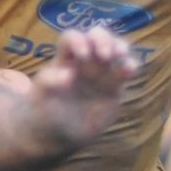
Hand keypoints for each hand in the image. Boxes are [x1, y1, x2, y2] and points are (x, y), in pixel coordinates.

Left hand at [26, 26, 139, 143]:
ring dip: (120, 47)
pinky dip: (130, 67)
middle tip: (104, 54)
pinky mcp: (115, 88)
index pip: (72, 38)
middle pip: (97, 37)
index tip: (82, 56)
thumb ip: (49, 82)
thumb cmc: (44, 110)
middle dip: (103, 39)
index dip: (79, 41)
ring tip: (119, 55)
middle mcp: (85, 61)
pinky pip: (125, 72)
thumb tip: (67, 73)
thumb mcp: (39, 96)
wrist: (58, 133)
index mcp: (65, 58)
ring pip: (115, 50)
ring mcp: (101, 73)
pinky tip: (130, 70)